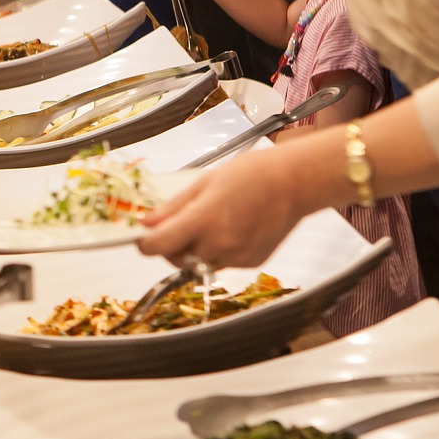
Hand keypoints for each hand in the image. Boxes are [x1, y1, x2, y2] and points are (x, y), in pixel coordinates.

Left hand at [137, 148, 308, 268]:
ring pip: (199, 265)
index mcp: (204, 219)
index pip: (158, 246)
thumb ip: (173, 207)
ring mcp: (236, 257)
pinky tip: (233, 229)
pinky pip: (223, 264)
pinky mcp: (250, 263)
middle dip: (170, 247)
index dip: (145, 245)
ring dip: (195, 251)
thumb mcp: (205, 182)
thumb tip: (146, 222)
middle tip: (177, 228)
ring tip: (211, 224)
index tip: (142, 239)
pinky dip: (219, 252)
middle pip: (176, 260)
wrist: (296, 182)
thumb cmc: (253, 174)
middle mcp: (219, 243)